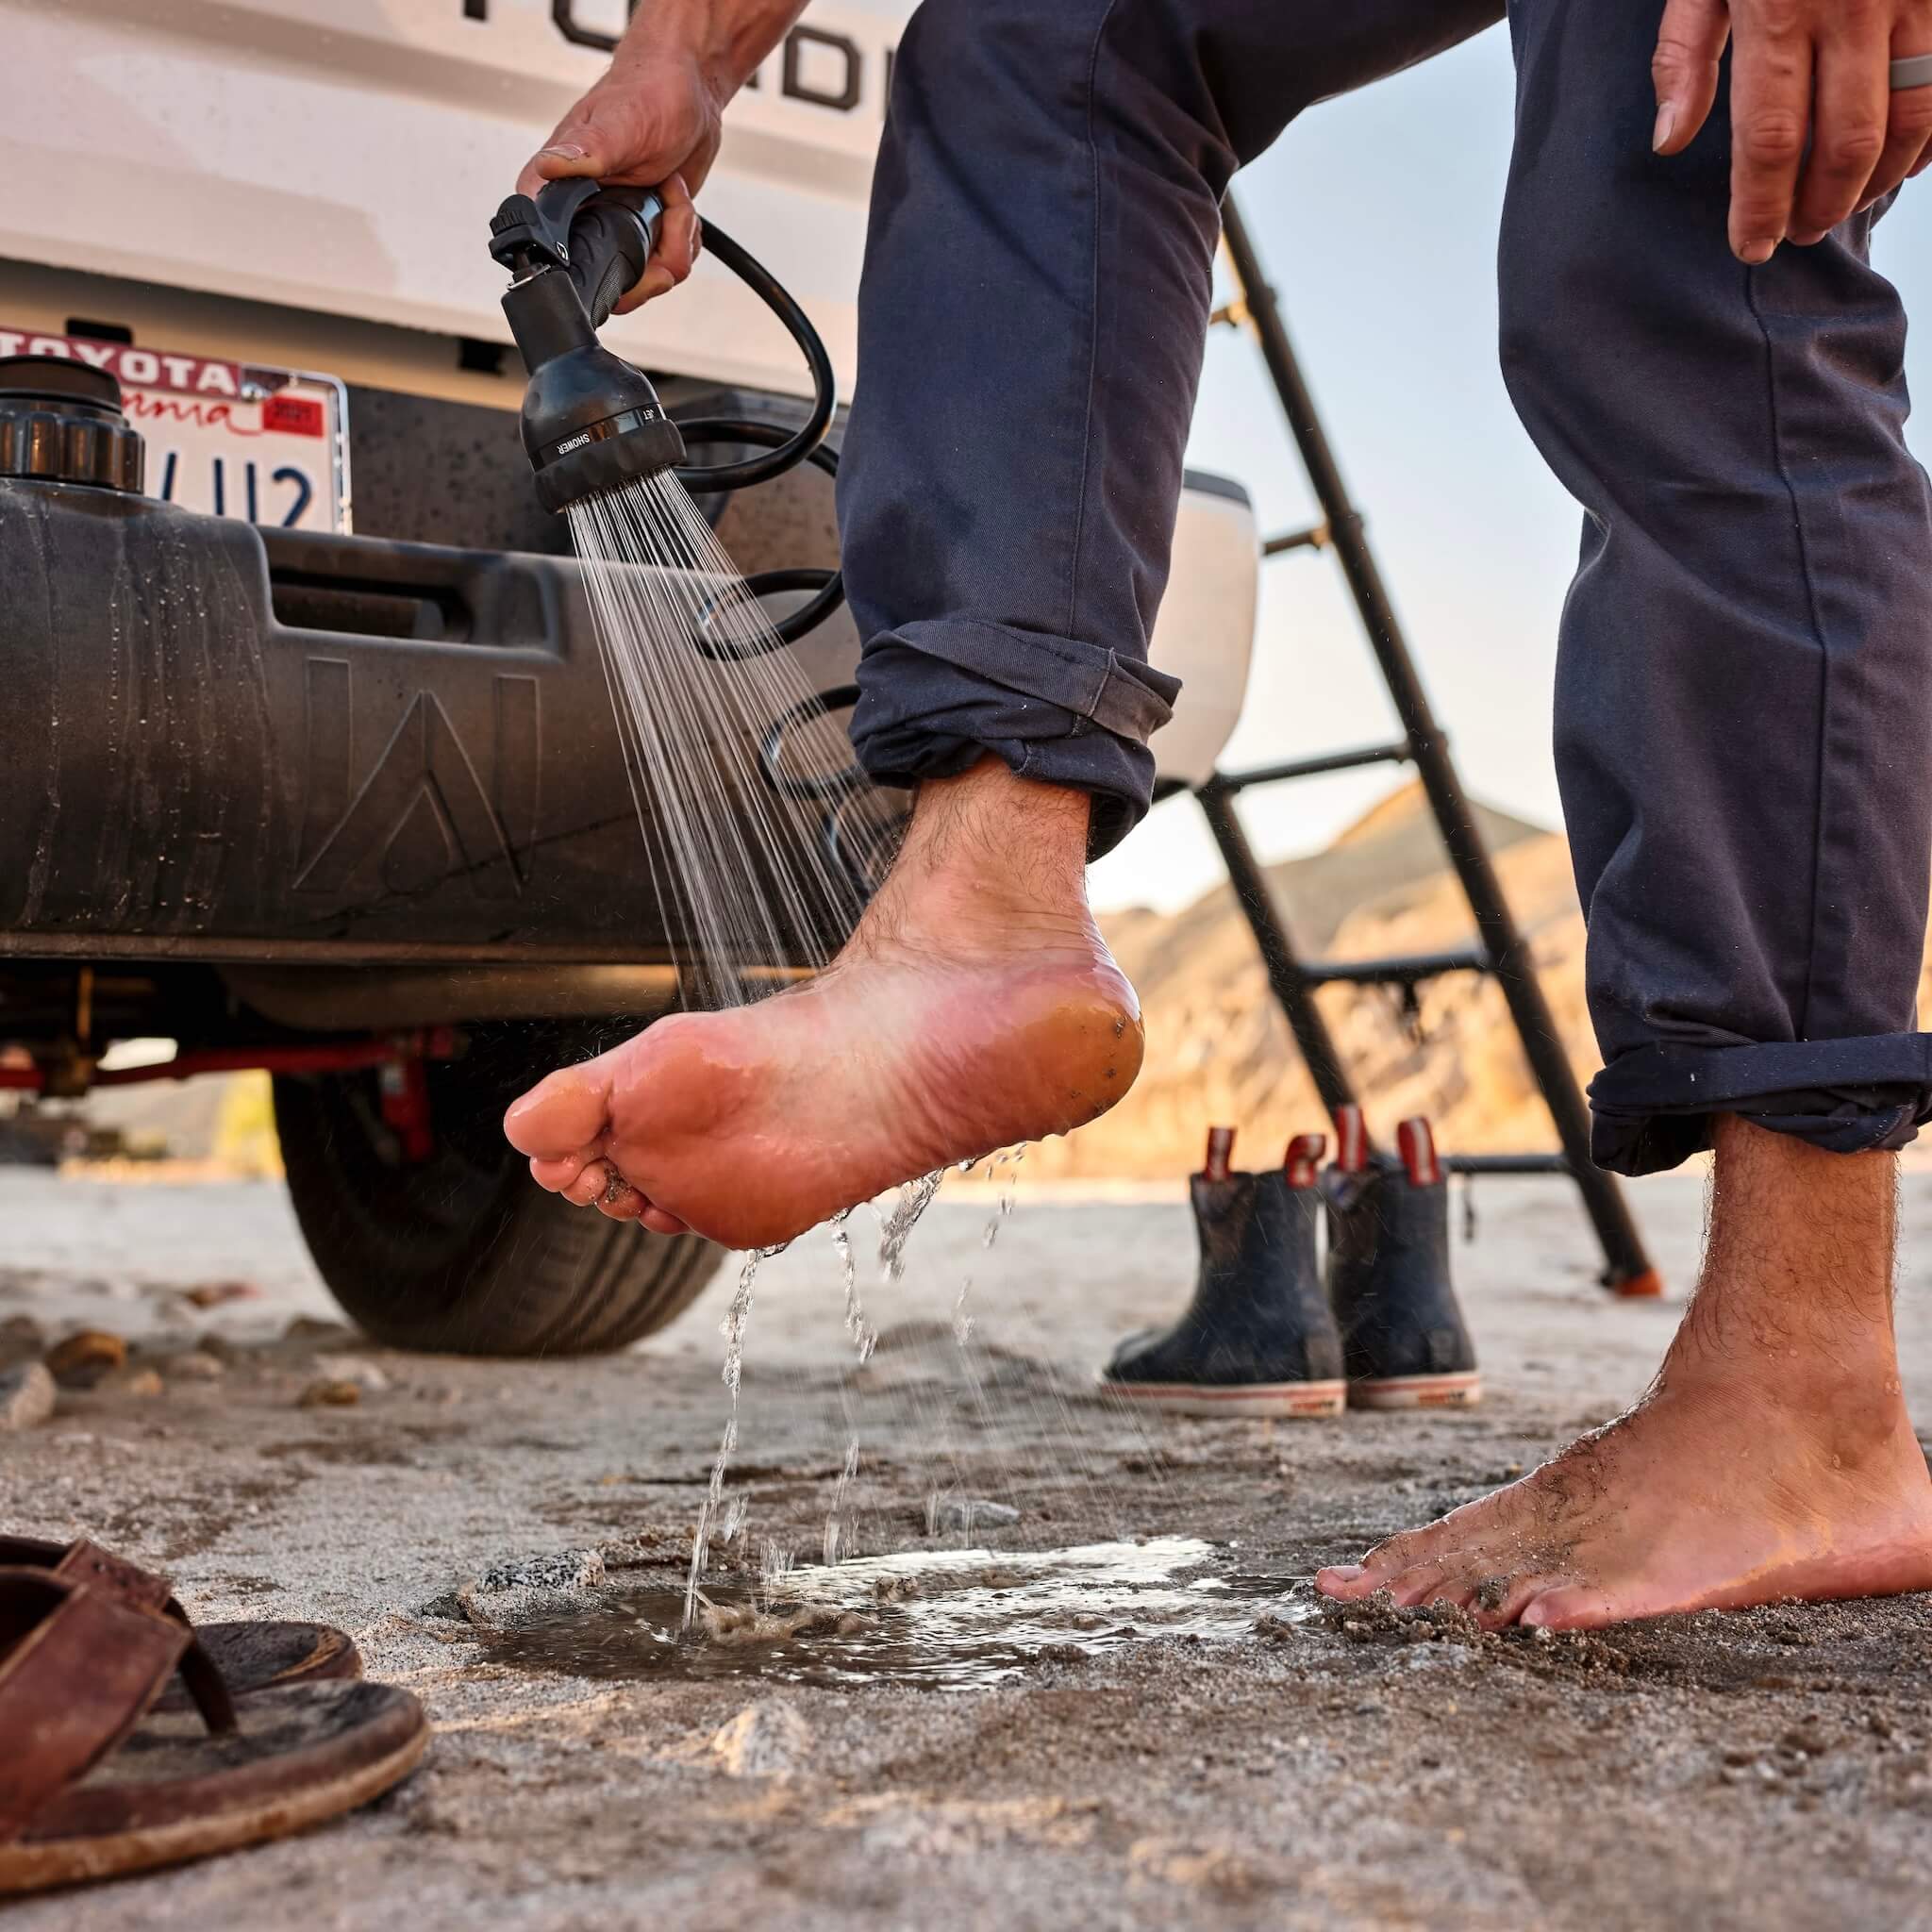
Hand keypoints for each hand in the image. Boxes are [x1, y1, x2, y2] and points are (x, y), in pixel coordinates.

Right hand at [515, 47, 718, 310]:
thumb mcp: (619, 124)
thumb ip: (586, 152)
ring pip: (648, 280)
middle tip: (667, 213)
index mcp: (553, 195)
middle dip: (655, 259)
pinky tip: (678, 202)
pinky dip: (684, 238)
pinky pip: (667, 266)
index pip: (560, 263)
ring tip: (671, 192)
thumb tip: (548, 169)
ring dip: (676, 240)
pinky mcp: (643, 234)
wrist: (689, 90)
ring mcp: (613, 230)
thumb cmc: (649, 93)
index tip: (636, 236)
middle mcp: (578, 218)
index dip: (605, 268)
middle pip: (615, 286)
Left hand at [1652, 0, 1931, 262]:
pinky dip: (1931, 134)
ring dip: (1878, 180)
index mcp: (1780, 10)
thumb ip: (1685, 55)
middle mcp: (1854, 7)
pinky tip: (1902, 161)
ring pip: (1912, 119)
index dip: (1762, 206)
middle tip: (1799, 234)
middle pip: (1846, 143)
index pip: (1771, 141)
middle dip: (1822, 204)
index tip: (1752, 246)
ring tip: (1842, 205)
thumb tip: (1670, 144)